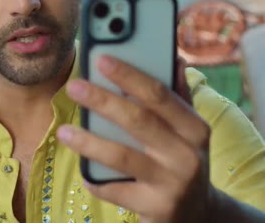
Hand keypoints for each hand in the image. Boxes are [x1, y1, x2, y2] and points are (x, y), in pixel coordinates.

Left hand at [57, 55, 216, 222]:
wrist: (199, 216)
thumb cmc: (183, 161)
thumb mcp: (189, 132)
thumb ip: (178, 96)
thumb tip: (173, 57)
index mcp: (195, 128)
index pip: (159, 95)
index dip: (129, 76)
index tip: (101, 59)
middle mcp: (187, 155)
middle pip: (139, 121)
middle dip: (102, 101)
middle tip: (74, 87)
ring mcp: (172, 184)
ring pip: (122, 157)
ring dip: (89, 142)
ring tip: (64, 131)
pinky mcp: (156, 209)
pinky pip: (116, 190)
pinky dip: (96, 180)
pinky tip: (83, 172)